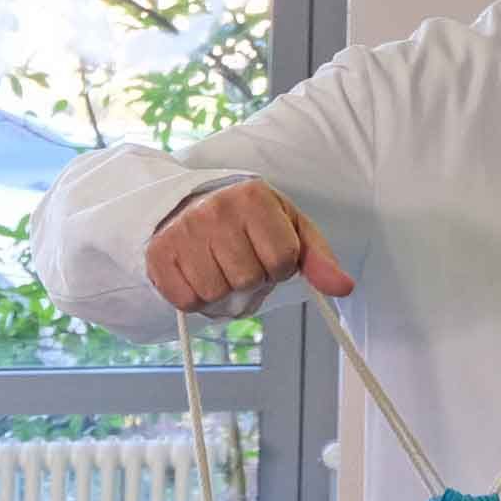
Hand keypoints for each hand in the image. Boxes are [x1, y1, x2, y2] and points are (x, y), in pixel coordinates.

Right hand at [147, 179, 351, 312]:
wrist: (192, 206)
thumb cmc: (251, 221)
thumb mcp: (292, 229)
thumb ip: (319, 259)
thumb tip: (343, 287)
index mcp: (253, 198)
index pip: (282, 260)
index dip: (281, 267)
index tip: (269, 253)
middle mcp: (213, 211)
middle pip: (248, 279)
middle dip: (253, 279)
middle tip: (242, 260)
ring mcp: (181, 232)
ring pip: (217, 293)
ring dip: (226, 292)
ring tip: (221, 267)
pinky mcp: (157, 255)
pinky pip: (187, 301)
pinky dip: (198, 299)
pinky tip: (199, 274)